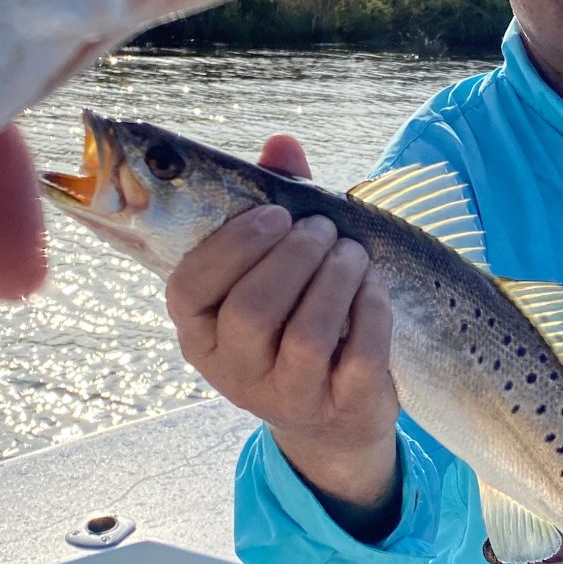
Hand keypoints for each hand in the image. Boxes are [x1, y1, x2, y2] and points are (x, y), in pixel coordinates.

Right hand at [164, 135, 399, 510]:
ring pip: (307, 334)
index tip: (273, 215)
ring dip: (335, 277)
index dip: (233, 245)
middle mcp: (234, 372)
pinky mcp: (341, 408)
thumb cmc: (291, 321)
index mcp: (199, 333)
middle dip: (294, 256)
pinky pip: (359, 356)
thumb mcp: (269, 270)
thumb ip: (271, 202)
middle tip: (321, 229)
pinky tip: (373, 284)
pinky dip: (371, 310)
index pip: (189, 289)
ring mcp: (287, 397)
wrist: (330, 420)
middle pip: (253, 309)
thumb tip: (282, 143)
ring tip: (350, 251)